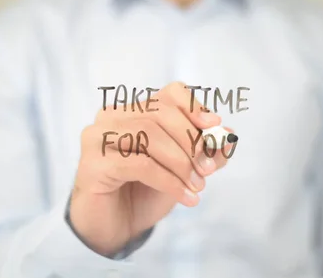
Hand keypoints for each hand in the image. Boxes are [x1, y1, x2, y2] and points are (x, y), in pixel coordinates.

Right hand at [69, 82, 233, 256]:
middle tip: (208, 169)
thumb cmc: (145, 192)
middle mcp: (111, 117)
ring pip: (148, 135)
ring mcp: (97, 137)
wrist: (115, 227)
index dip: (193, 107)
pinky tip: (185, 196)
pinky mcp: (92, 163)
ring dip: (180, 162)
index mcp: (134, 111)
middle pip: (159, 113)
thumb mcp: (183, 170)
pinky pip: (139, 164)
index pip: (168, 94)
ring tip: (197, 185)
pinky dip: (168, 180)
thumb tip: (229, 135)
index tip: (214, 127)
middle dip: (190, 141)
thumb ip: (204, 152)